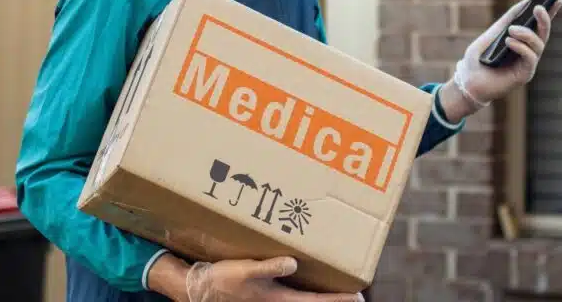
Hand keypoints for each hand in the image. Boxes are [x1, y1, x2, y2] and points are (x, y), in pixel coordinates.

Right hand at [184, 257, 363, 301]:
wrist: (201, 288)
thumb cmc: (224, 280)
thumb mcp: (245, 271)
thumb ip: (269, 267)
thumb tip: (293, 263)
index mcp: (279, 299)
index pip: (316, 301)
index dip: (338, 300)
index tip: (359, 297)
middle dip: (336, 298)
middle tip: (358, 293)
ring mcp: (275, 299)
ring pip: (306, 299)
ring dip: (323, 295)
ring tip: (342, 287)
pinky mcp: (268, 293)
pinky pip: (295, 293)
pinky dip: (308, 289)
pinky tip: (312, 279)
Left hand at [439, 0, 561, 122]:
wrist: (467, 80)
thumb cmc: (479, 58)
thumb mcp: (493, 33)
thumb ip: (509, 18)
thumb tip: (527, 0)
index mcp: (522, 41)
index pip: (539, 25)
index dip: (551, 12)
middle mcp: (528, 52)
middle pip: (543, 34)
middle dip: (544, 19)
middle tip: (538, 7)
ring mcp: (527, 64)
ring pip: (538, 45)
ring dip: (527, 34)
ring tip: (512, 30)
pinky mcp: (524, 75)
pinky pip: (530, 58)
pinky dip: (521, 47)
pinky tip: (509, 41)